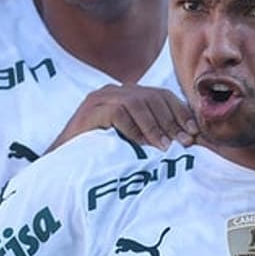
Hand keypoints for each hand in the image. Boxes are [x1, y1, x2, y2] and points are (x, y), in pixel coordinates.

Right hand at [46, 85, 198, 152]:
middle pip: (153, 97)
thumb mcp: (130, 140)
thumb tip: (186, 140)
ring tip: (166, 147)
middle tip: (185, 142)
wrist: (61, 164)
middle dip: (172, 120)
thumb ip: (151, 133)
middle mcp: (114, 91)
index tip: (194, 132)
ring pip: (138, 103)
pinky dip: (134, 129)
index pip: (161, 95)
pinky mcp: (89, 110)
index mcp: (126, 94)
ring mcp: (100, 98)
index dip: (180, 112)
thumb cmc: (99, 155)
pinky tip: (143, 146)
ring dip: (156, 126)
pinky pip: (118, 113)